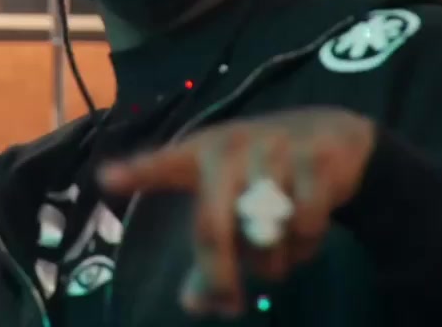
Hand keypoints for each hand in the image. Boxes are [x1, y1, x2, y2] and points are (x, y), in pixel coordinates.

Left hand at [98, 108, 375, 316]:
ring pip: (264, 233)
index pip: (164, 163)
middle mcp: (233, 147)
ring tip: (279, 253)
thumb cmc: (266, 174)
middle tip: (228, 305)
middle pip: (213, 226)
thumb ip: (210, 251)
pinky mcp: (316, 160)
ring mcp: (276, 149)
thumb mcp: (235, 201)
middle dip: (218, 276)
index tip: (107, 177)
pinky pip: (305, 225)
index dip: (138, 171)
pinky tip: (307, 235)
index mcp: (202, 152)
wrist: (335, 136)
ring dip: (273, 259)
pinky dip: (306, 244)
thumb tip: (194, 305)